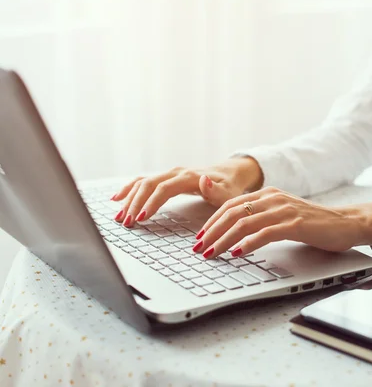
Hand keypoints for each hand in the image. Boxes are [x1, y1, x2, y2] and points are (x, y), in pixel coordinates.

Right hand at [111, 157, 262, 226]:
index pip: (165, 188)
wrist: (231, 173)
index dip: (151, 202)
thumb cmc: (230, 186)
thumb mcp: (229, 192)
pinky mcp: (167, 178)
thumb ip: (217, 191)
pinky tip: (117, 199)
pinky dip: (130, 189)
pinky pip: (144, 181)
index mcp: (190, 177)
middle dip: (135, 203)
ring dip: (130, 198)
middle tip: (126, 222)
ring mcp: (170, 174)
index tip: (142, 218)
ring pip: (143, 183)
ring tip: (120, 216)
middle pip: (149, 185)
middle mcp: (176, 173)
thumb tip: (203, 181)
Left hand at [192, 186, 371, 258]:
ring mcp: (284, 210)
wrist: (346, 223)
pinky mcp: (295, 224)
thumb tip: (235, 235)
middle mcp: (273, 198)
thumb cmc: (314, 224)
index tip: (200, 237)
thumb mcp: (283, 215)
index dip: (211, 222)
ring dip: (224, 240)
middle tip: (199, 248)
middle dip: (212, 232)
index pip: (231, 205)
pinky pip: (265, 233)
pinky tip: (238, 253)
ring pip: (244, 223)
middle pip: (233, 213)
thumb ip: (261, 219)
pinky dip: (248, 243)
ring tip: (212, 253)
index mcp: (268, 194)